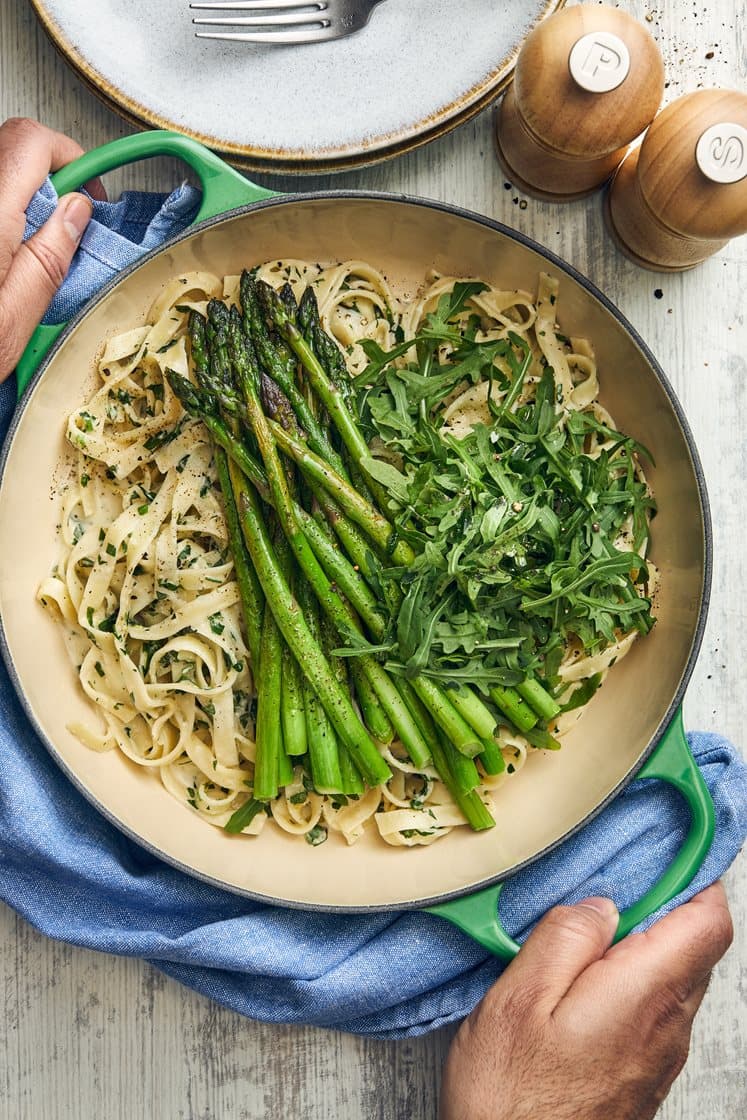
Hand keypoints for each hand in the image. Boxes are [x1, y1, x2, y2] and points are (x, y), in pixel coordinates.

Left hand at [0, 117, 101, 382]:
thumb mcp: (14, 318)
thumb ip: (48, 256)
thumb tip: (76, 212)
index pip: (31, 142)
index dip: (69, 158)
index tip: (89, 195)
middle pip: (8, 148)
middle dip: (46, 174)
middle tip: (67, 221)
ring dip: (19, 195)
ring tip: (31, 244)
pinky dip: (1, 214)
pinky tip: (3, 252)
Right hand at [440, 883, 732, 1119]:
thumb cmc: (510, 1097)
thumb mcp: (520, 999)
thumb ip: (567, 937)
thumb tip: (601, 902)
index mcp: (644, 995)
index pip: (708, 922)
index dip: (699, 874)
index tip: (676, 840)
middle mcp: (666, 1026)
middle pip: (698, 946)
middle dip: (671, 901)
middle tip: (623, 871)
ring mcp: (657, 1054)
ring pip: (678, 976)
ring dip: (652, 938)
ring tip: (597, 918)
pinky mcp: (640, 1073)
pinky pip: (656, 1006)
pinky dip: (637, 973)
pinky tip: (590, 971)